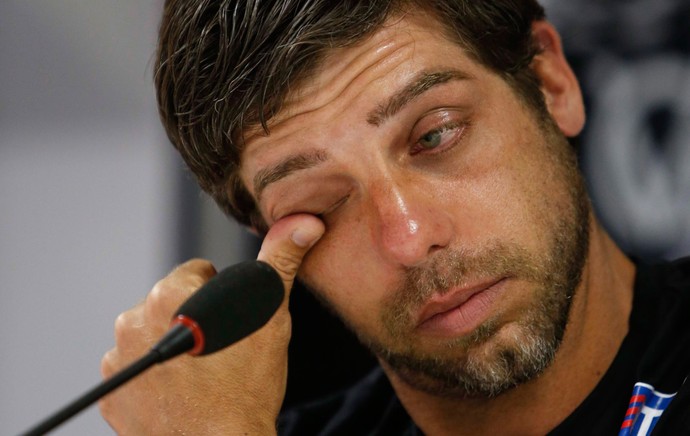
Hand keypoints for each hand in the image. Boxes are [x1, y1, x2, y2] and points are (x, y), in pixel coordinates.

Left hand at [99, 214, 323, 434]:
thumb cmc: (247, 389)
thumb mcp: (271, 318)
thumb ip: (280, 263)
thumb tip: (302, 223)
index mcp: (169, 294)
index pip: (197, 273)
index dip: (220, 296)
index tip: (231, 324)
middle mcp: (133, 321)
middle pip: (172, 303)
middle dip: (194, 318)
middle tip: (221, 351)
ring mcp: (118, 359)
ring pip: (154, 334)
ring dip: (174, 344)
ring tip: (202, 374)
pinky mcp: (114, 393)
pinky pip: (136, 368)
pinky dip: (155, 375)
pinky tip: (181, 390)